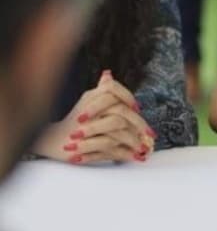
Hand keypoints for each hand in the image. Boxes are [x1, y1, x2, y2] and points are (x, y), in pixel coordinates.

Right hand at [33, 70, 154, 164]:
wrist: (52, 141)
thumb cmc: (74, 122)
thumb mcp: (87, 103)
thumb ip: (101, 91)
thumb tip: (108, 73)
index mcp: (90, 97)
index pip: (111, 89)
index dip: (127, 97)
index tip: (138, 108)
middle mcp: (87, 110)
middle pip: (119, 111)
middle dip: (139, 125)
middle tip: (150, 135)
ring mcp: (84, 127)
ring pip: (116, 128)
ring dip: (133, 140)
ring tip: (142, 149)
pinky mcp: (82, 145)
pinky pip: (109, 146)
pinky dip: (124, 153)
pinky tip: (133, 157)